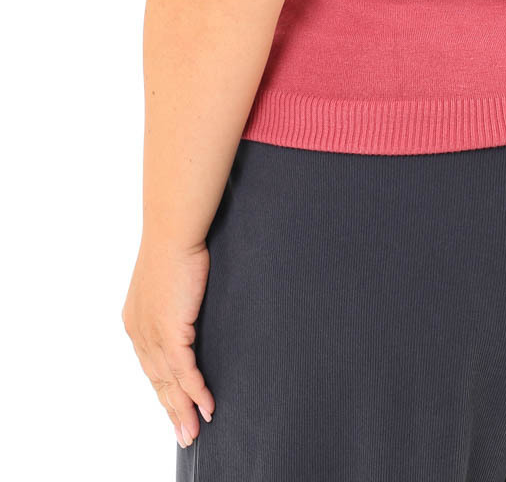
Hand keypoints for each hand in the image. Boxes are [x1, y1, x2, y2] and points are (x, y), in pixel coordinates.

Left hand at [121, 238, 216, 448]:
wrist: (174, 232)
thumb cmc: (175, 246)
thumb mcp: (171, 281)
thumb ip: (174, 302)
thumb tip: (186, 309)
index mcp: (136, 321)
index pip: (151, 364)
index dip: (164, 389)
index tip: (175, 409)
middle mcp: (140, 331)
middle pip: (157, 380)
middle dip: (171, 410)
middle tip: (184, 435)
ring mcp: (153, 334)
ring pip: (169, 382)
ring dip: (183, 410)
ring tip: (193, 431)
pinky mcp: (170, 331)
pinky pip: (184, 370)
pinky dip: (195, 391)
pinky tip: (206, 405)